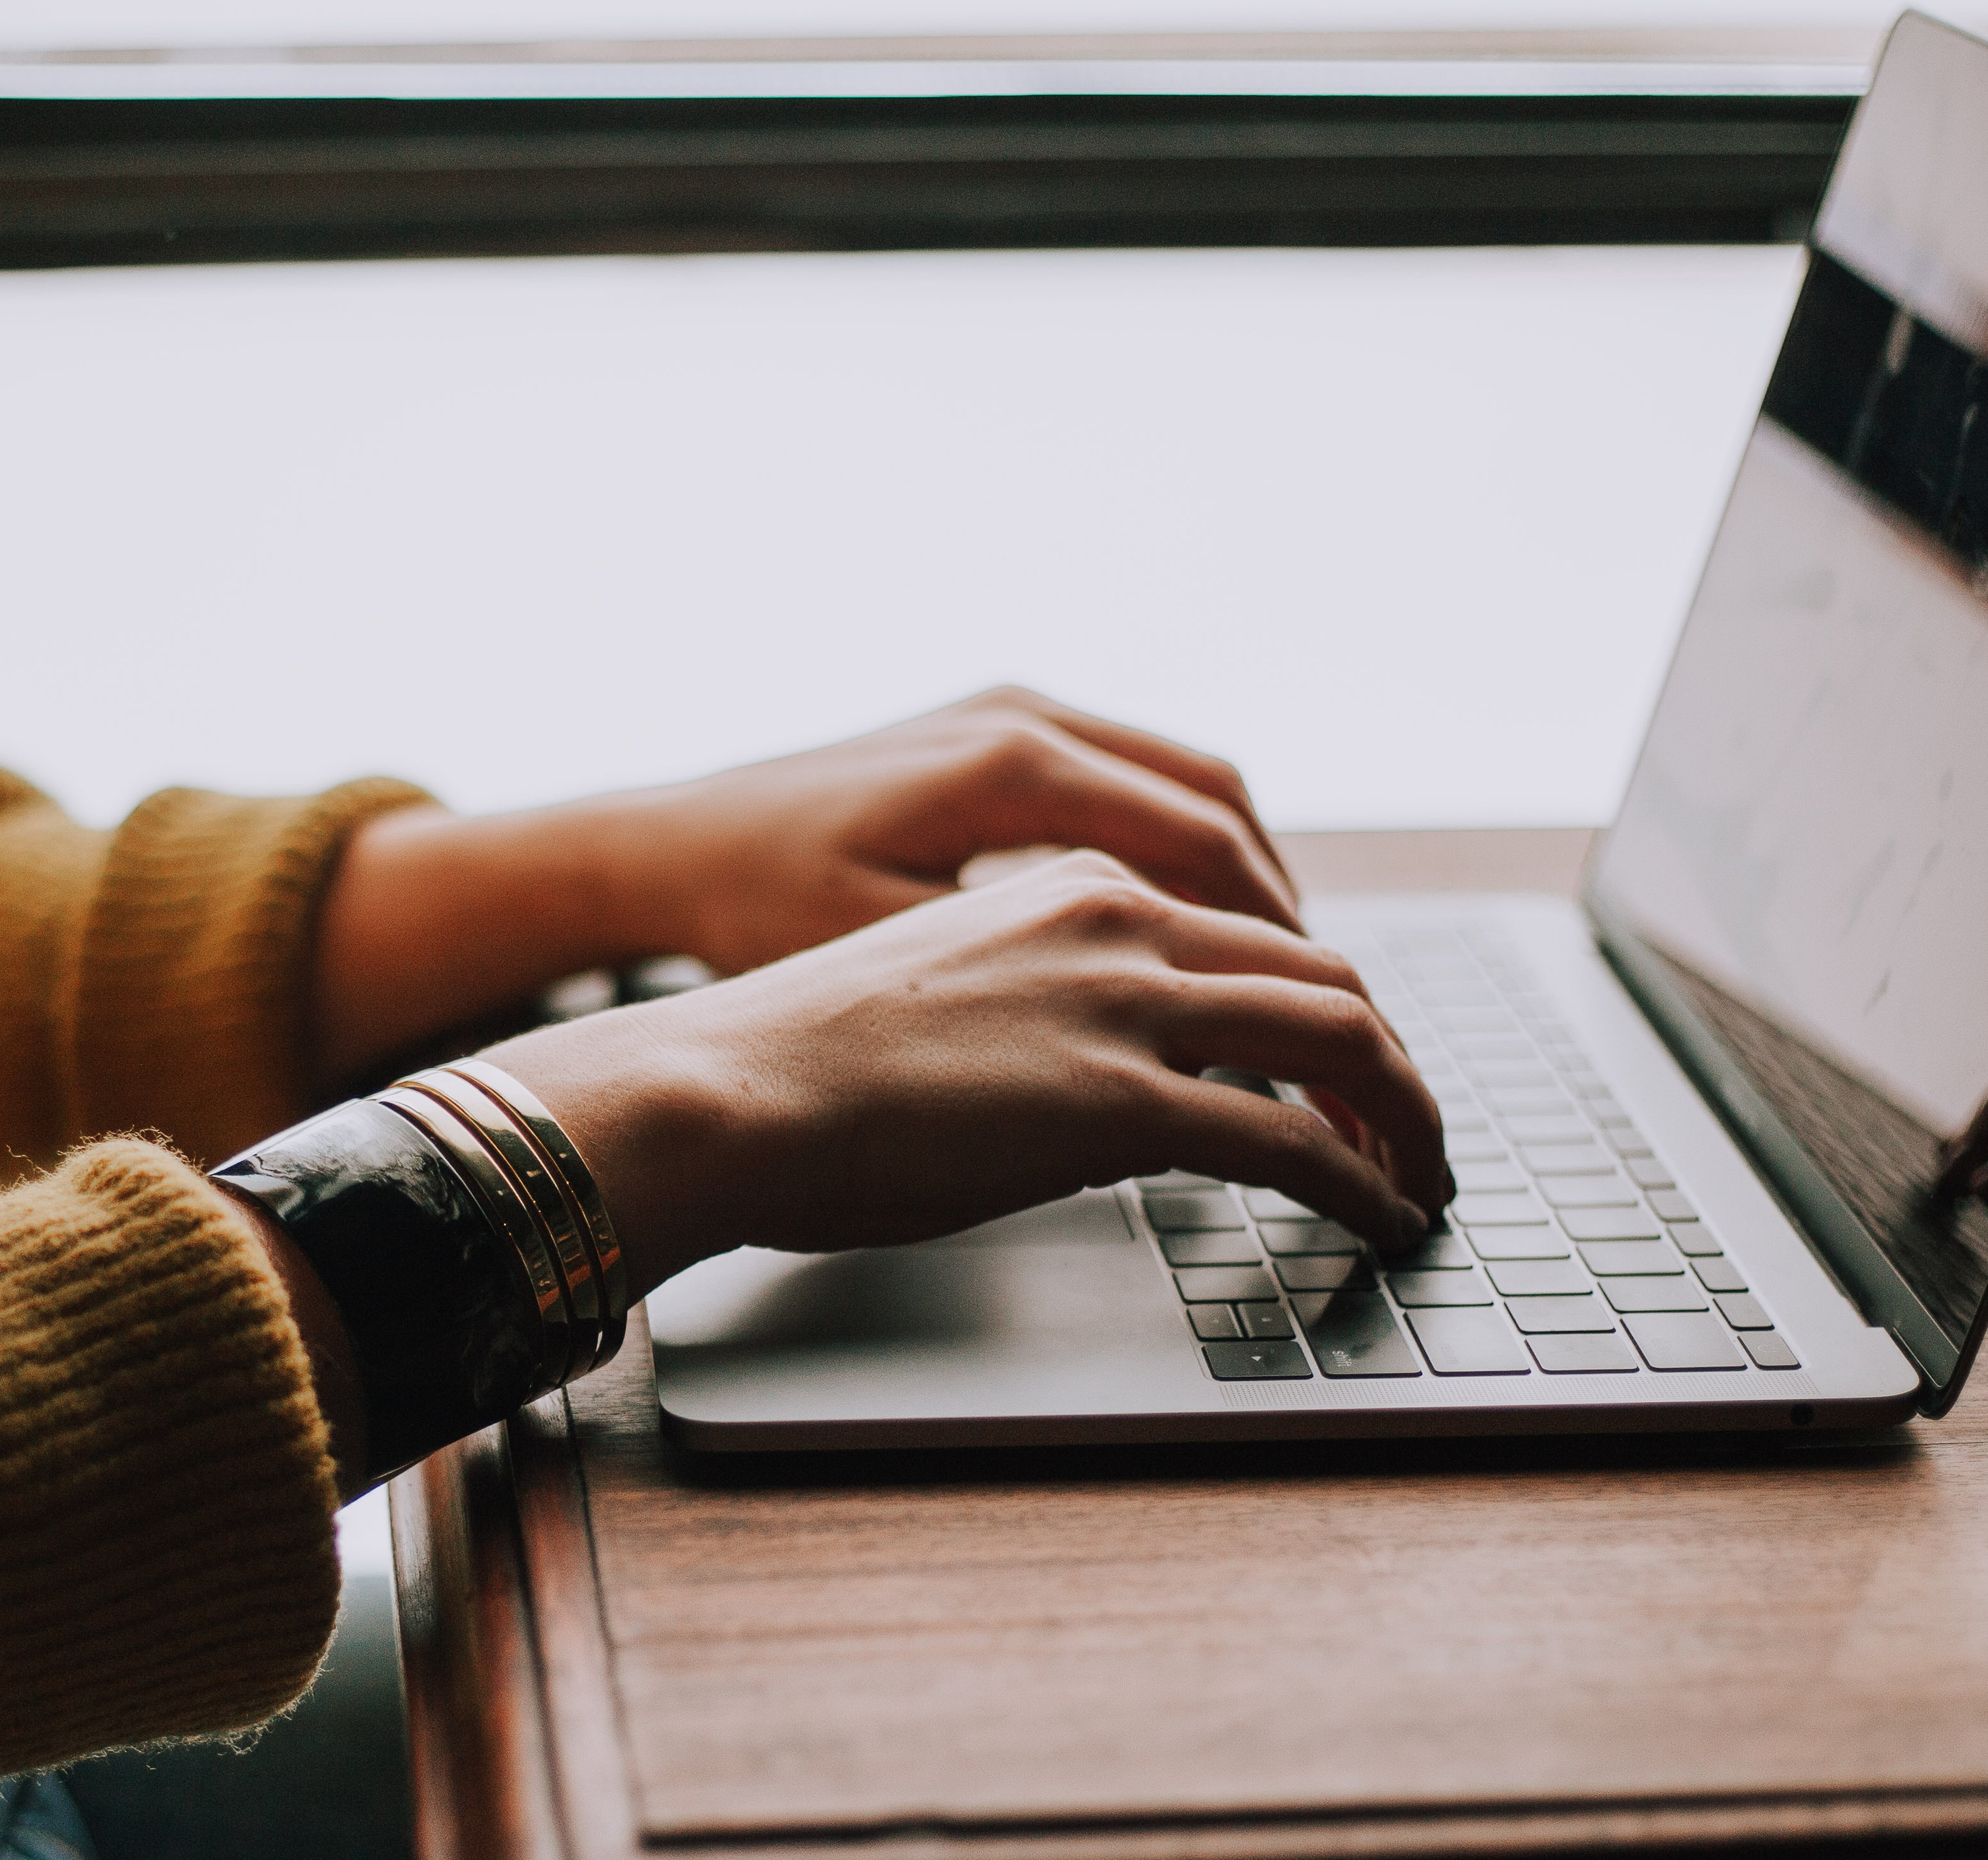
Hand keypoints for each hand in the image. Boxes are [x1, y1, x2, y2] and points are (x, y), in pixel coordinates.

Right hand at [487, 850, 1448, 1299]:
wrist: (722, 1088)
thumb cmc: (794, 1066)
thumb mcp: (943, 999)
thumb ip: (1042, 1016)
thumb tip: (1096, 1094)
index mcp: (1072, 887)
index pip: (1247, 933)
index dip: (1321, 1006)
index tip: (1343, 1070)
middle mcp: (1118, 921)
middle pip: (1324, 974)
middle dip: (1392, 1061)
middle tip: (1413, 1131)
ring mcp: (1125, 1006)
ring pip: (1342, 1038)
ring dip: (1406, 1116)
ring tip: (1422, 1180)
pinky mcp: (1122, 1102)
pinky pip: (1297, 1141)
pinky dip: (1364, 1181)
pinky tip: (1382, 1219)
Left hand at [612, 685, 1302, 973]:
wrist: (670, 846)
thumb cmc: (756, 909)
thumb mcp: (889, 954)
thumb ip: (1023, 975)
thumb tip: (1151, 1020)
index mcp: (1009, 765)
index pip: (1198, 841)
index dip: (1270, 931)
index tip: (1309, 1005)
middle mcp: (1023, 715)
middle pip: (1212, 800)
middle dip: (1275, 901)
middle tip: (1317, 995)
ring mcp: (1010, 711)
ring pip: (1181, 781)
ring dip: (1236, 869)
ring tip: (1271, 965)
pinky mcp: (992, 729)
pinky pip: (1127, 777)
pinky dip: (1177, 844)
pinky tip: (1184, 920)